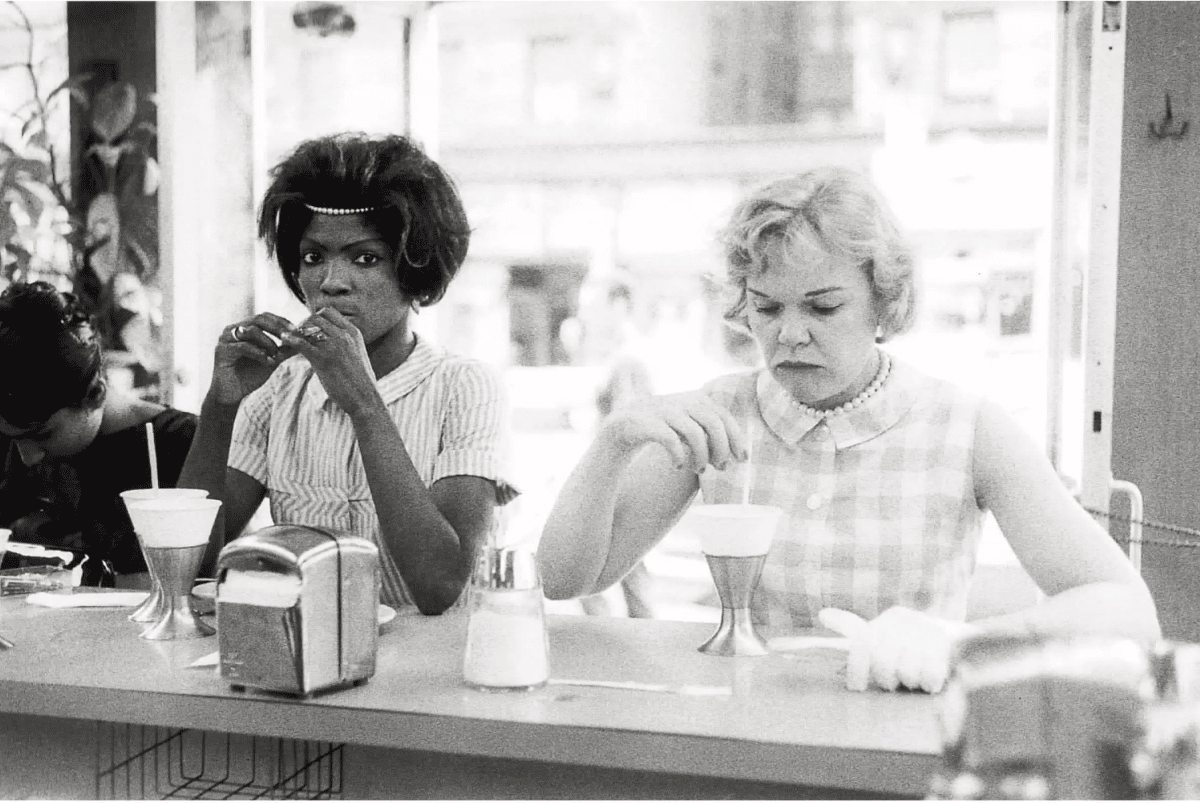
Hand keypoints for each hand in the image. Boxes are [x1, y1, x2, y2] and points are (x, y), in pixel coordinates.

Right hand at [211, 313, 299, 404]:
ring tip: (275, 355)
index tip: (296, 330)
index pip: (264, 317)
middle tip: (289, 338)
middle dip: (276, 328)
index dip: (281, 321)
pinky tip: (268, 362)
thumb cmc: (250, 376)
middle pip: (257, 319)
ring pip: (250, 330)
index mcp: (244, 328)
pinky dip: (258, 353)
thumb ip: (285, 350)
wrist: (233, 394)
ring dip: (268, 342)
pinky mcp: (221, 350)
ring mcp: (225, 339)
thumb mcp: (272, 360)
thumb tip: (303, 341)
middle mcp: (233, 330)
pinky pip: (242, 346)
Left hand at [280, 308, 378, 415]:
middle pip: (315, 317)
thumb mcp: (356, 354)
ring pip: (306, 327)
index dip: (315, 318)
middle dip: (303, 325)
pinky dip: (289, 340)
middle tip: (297, 337)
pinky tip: (284, 342)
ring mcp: (333, 346)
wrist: (366, 398)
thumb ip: (344, 343)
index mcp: (353, 332)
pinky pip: (301, 343)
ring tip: (289, 341)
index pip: (328, 312)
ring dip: (295, 333)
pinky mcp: (323, 359)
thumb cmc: (361, 381)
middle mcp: (344, 335)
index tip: (310, 330)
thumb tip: (329, 340)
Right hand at [599, 392, 748, 472]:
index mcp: (696, 399)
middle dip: (721, 448)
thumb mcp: (689, 425)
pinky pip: (670, 439)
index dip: (736, 438)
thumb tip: (737, 454)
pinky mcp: (647, 423)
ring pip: (694, 432)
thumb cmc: (664, 430)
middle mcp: (681, 401)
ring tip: (699, 470)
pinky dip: (678, 455)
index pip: (723, 416)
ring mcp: (663, 410)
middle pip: (713, 423)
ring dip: (701, 456)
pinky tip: (677, 465)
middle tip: (721, 468)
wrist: (622, 426)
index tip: (742, 459)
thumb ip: (710, 431)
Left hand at [818, 607, 977, 693]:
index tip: (856, 688)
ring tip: (916, 676)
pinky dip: (928, 684)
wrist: (958, 642)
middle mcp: (905, 621)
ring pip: (906, 673)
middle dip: (887, 679)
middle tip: (896, 681)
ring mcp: (927, 630)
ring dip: (911, 682)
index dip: (856, 669)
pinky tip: (930, 679)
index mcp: (888, 619)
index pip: (862, 644)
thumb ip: (853, 628)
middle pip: (883, 664)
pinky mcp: (947, 645)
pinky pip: (929, 677)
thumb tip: (823, 614)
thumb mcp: (882, 633)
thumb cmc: (911, 644)